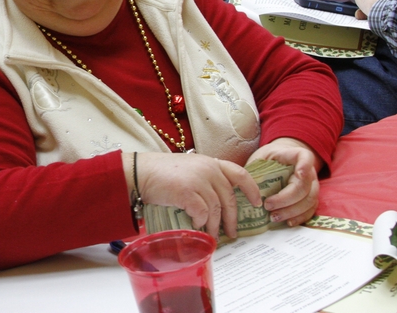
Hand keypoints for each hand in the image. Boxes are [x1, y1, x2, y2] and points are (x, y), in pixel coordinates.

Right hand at [129, 152, 261, 240]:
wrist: (139, 172)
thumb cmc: (161, 173)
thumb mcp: (189, 169)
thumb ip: (206, 178)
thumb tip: (219, 202)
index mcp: (210, 162)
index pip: (240, 173)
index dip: (252, 189)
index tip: (257, 202)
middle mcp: (207, 169)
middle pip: (229, 197)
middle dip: (232, 218)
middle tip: (232, 232)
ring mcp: (198, 180)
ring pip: (216, 208)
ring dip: (215, 225)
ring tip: (212, 235)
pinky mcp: (187, 192)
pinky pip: (201, 213)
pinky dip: (200, 222)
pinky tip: (195, 225)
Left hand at [247, 138, 321, 226]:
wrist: (281, 161)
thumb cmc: (269, 159)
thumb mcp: (260, 158)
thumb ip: (256, 168)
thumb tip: (243, 186)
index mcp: (296, 156)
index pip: (305, 157)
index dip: (305, 166)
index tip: (299, 174)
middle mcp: (309, 171)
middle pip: (304, 186)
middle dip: (286, 199)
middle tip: (268, 206)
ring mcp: (312, 186)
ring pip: (309, 201)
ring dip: (291, 211)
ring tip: (273, 217)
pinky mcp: (311, 199)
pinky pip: (310, 211)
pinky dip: (299, 218)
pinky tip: (287, 222)